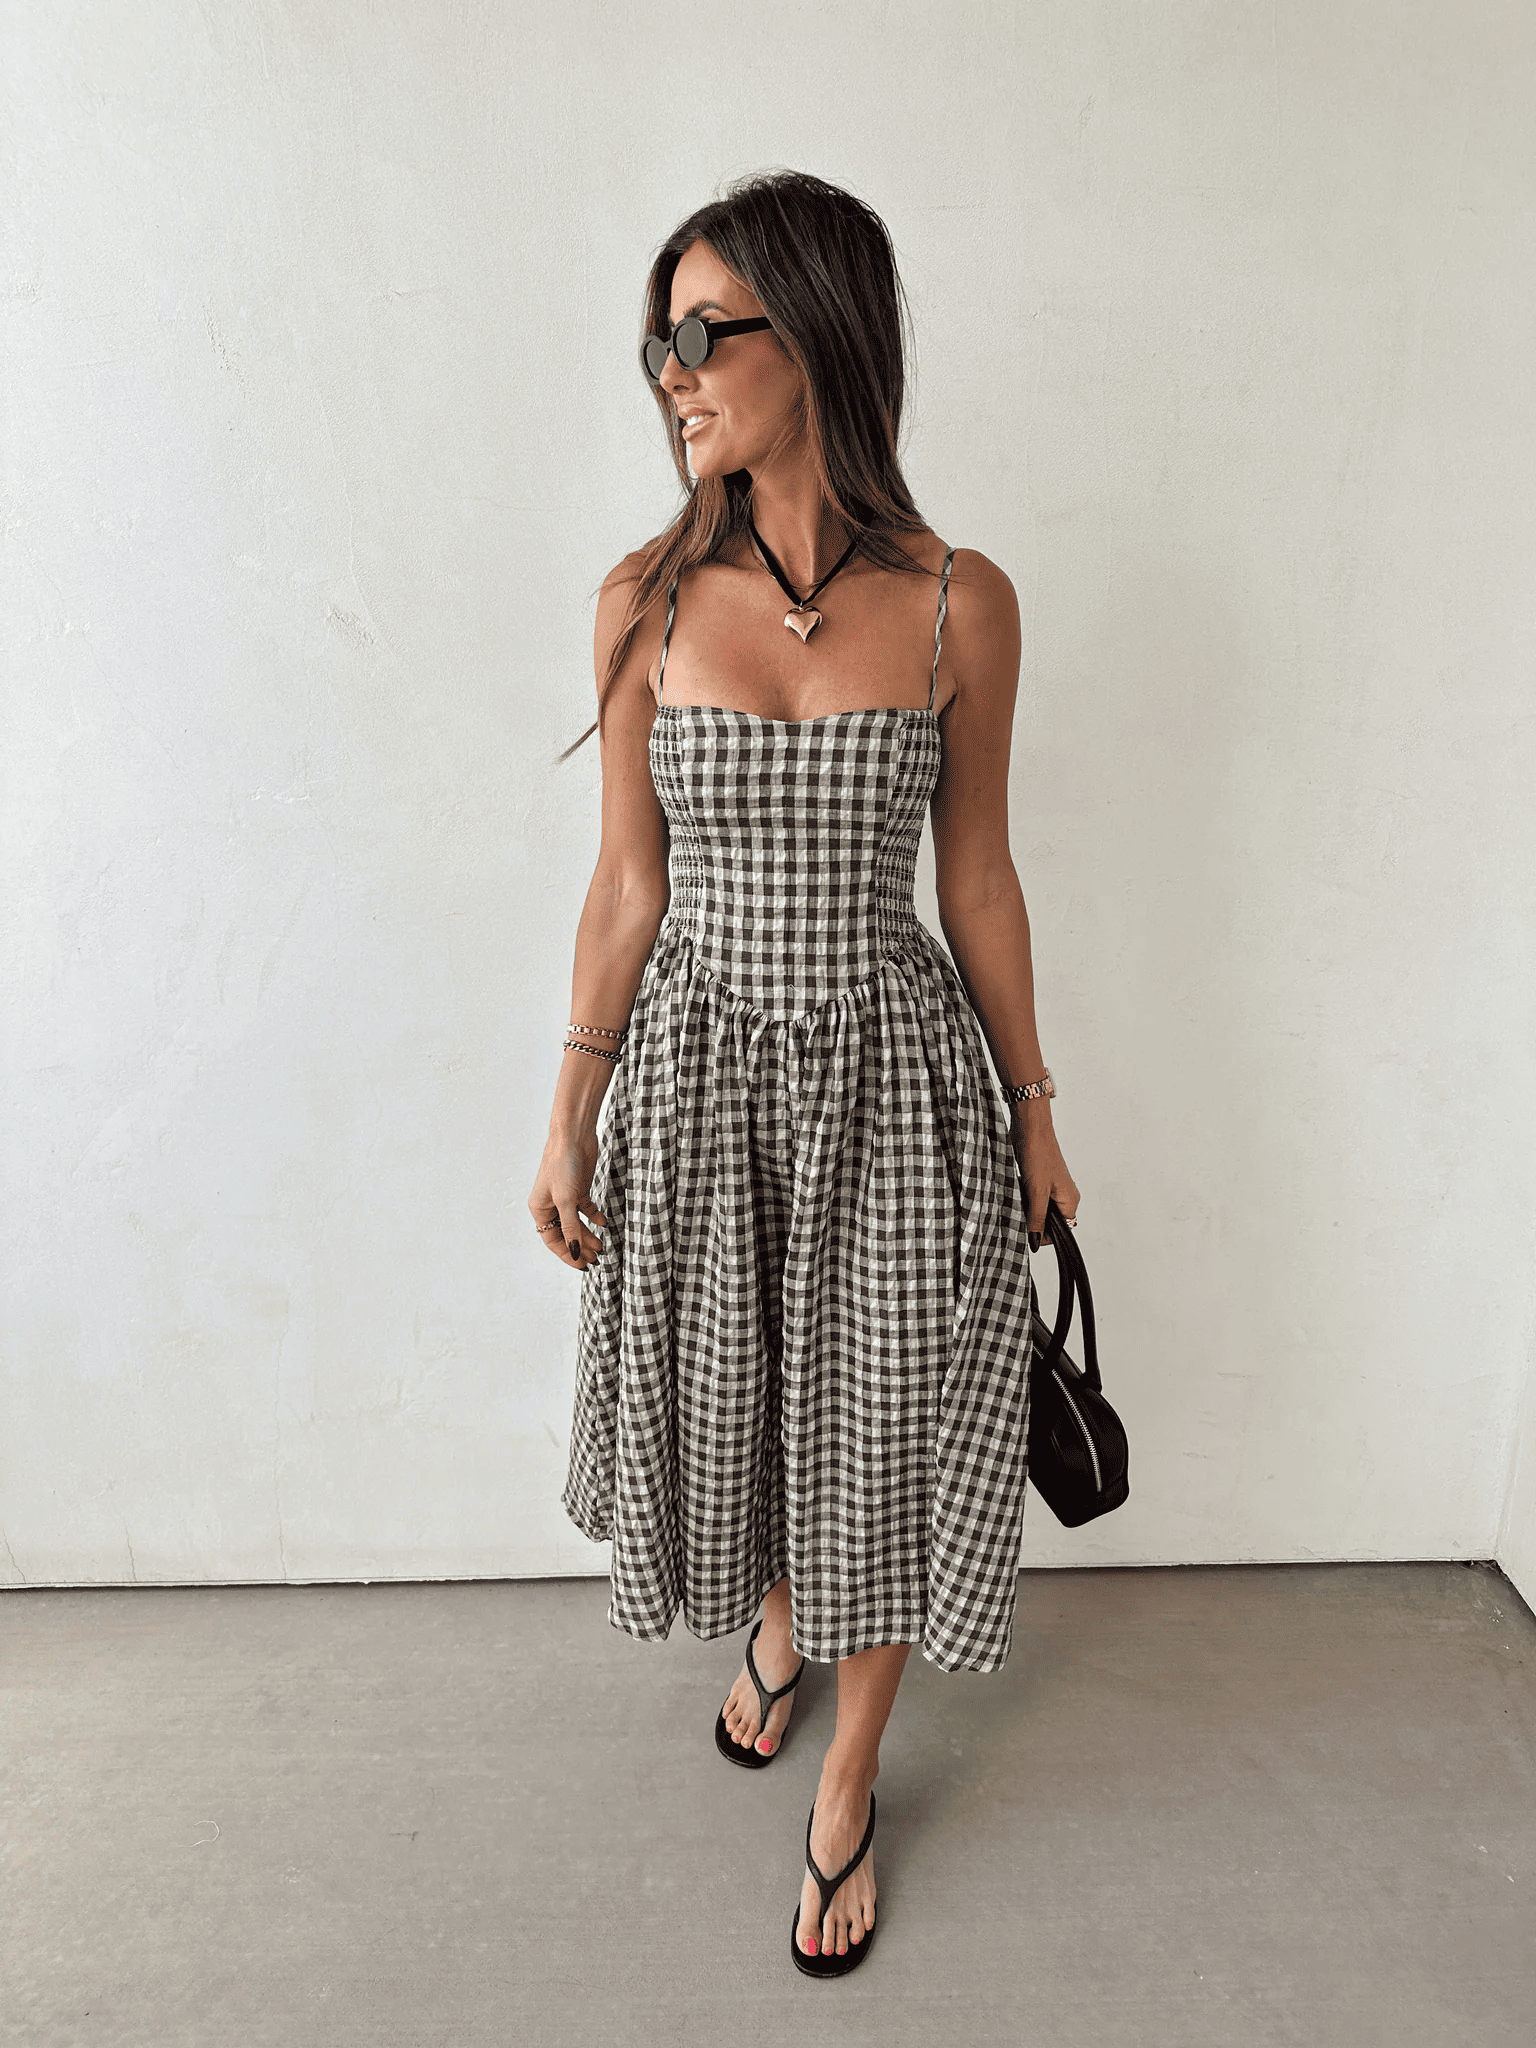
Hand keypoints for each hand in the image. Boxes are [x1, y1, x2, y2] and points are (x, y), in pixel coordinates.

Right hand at [529, 1128, 606, 1271]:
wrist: (574, 1136)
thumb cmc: (563, 1164)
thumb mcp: (566, 1200)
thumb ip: (571, 1228)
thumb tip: (575, 1252)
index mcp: (540, 1208)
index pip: (553, 1240)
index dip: (568, 1254)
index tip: (583, 1265)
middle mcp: (551, 1204)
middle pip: (565, 1233)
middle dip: (580, 1247)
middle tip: (597, 1259)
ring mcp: (565, 1196)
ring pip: (576, 1223)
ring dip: (588, 1235)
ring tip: (602, 1247)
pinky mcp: (579, 1188)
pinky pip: (586, 1208)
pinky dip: (594, 1216)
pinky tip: (603, 1223)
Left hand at [1009, 1103, 1079, 1251]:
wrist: (1031, 1127)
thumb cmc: (1040, 1154)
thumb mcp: (1037, 1192)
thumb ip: (1037, 1218)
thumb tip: (1036, 1241)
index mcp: (1070, 1201)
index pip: (1060, 1231)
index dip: (1042, 1234)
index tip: (1027, 1231)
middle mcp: (1064, 1196)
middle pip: (1048, 1221)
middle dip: (1032, 1219)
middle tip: (1020, 1208)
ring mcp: (1052, 1188)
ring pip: (1038, 1209)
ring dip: (1026, 1206)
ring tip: (1019, 1194)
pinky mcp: (1040, 1180)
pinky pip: (1032, 1197)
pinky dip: (1023, 1196)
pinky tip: (1017, 1187)